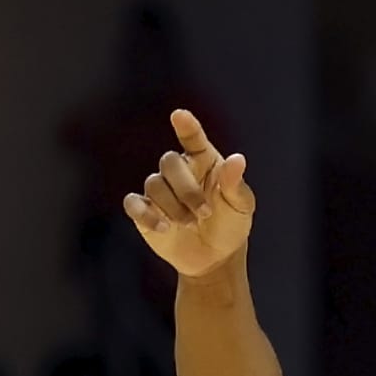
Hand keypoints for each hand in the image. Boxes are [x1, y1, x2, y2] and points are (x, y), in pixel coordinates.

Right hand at [123, 109, 255, 278]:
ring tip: (190, 224)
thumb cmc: (230, 224)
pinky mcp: (144, 211)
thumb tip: (238, 159)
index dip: (186, 127)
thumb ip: (236, 183)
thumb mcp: (241, 205)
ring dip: (173, 207)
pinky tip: (164, 227)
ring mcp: (159, 190)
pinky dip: (146, 214)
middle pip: (169, 163)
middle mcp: (178, 170)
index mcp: (202, 160)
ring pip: (154, 184)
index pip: (193, 138)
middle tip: (205, 214)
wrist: (216, 258)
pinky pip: (133, 204)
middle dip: (186, 190)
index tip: (180, 116)